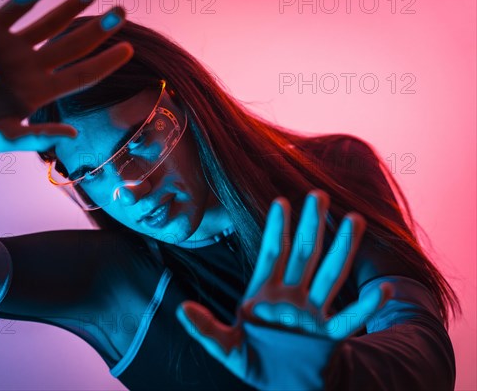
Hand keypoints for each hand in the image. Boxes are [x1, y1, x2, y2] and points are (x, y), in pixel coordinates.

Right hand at [0, 0, 132, 151]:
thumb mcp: (6, 136)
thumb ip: (39, 136)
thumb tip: (73, 134)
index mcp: (42, 92)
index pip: (82, 75)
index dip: (106, 62)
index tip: (129, 48)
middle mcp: (33, 68)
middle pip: (74, 46)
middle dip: (99, 30)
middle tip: (122, 12)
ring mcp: (13, 49)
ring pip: (49, 25)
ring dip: (71, 8)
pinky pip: (13, 11)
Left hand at [176, 190, 393, 389]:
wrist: (281, 385)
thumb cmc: (253, 360)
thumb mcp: (225, 346)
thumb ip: (206, 329)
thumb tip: (182, 309)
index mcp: (264, 294)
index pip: (273, 254)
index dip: (277, 229)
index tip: (280, 202)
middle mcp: (292, 296)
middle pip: (304, 254)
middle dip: (311, 226)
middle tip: (318, 195)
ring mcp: (312, 313)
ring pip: (330, 275)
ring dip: (342, 248)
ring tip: (354, 220)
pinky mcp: (328, 335)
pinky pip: (349, 319)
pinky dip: (367, 307)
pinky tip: (384, 290)